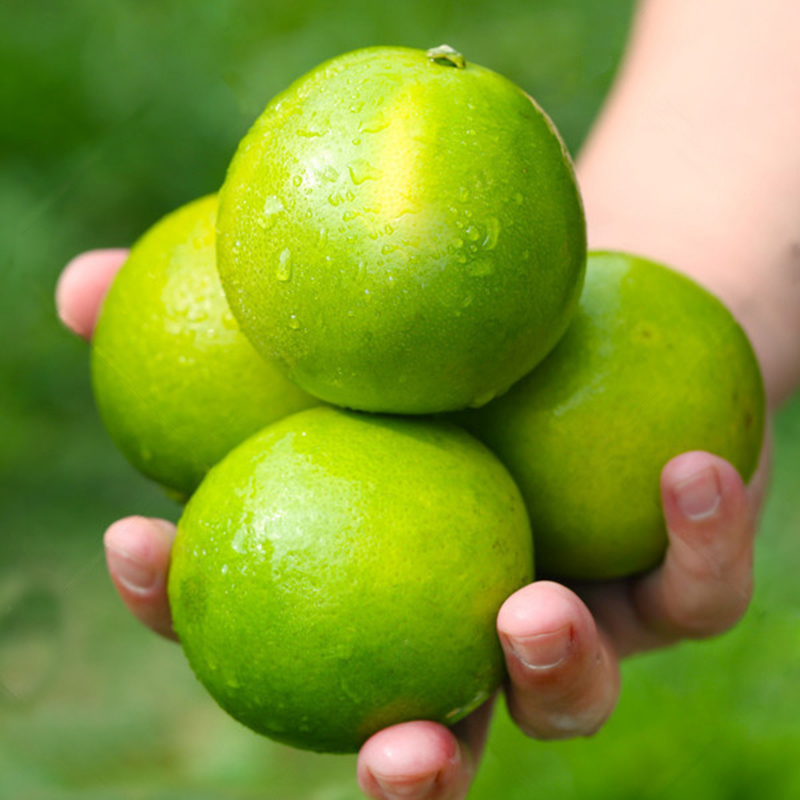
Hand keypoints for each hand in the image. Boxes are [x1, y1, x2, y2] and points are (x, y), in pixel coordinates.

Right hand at [57, 249, 766, 799]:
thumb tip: (83, 283)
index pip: (270, 620)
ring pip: (572, 696)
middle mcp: (473, 620)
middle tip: (390, 750)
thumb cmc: (456, 311)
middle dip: (409, 769)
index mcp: (378, 571)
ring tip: (529, 612)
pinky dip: (701, 535)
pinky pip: (699, 584)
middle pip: (438, 733)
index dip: (191, 605)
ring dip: (554, 673)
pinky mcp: (681, 580)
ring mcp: (587, 617)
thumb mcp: (346, 289)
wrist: (605, 304)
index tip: (145, 547)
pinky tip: (689, 468)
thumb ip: (231, 304)